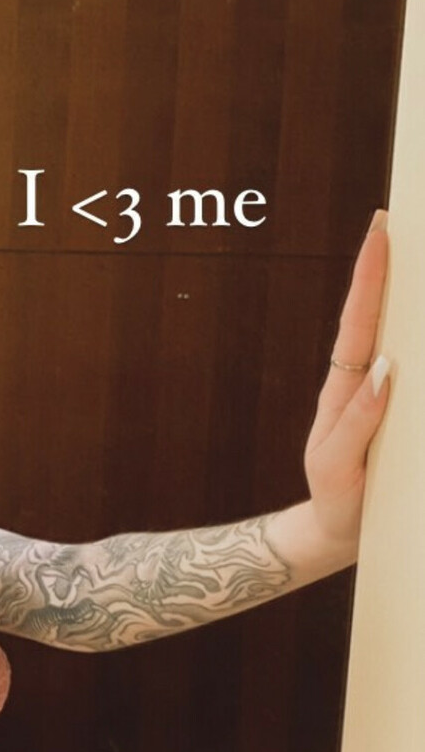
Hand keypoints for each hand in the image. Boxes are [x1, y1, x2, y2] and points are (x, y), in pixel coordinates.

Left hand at [302, 212, 392, 556]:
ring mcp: (387, 395)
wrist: (339, 534)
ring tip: (420, 255)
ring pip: (404, 337)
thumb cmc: (335, 496)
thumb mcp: (336, 464)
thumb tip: (386, 369)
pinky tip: (424, 326)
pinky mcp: (406, 414)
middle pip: (383, 315)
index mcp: (345, 386)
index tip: (379, 231)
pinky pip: (417, 374)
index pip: (360, 321)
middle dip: (392, 268)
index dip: (369, 276)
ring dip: (414, 299)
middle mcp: (367, 381)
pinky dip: (420, 342)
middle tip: (401, 218)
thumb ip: (357, 421)